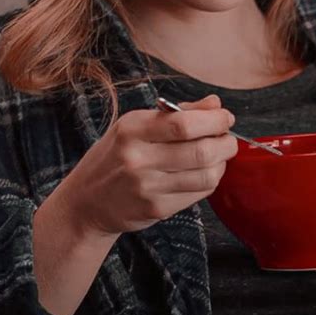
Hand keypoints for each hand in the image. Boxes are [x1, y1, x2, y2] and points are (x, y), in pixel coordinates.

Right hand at [60, 94, 237, 236]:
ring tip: (219, 156)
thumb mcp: (136, 125)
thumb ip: (177, 113)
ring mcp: (147, 187)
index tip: (226, 117)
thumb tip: (215, 104)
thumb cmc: (115, 155)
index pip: (184, 123)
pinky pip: (198, 194)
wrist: (87, 201)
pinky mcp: (156, 209)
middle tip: (228, 139)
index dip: (214, 120)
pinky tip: (204, 173)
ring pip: (206, 176)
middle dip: (226, 143)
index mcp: (132, 130)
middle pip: (201, 152)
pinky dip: (210, 181)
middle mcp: (138, 159)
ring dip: (222, 164)